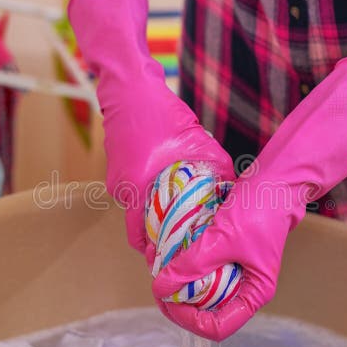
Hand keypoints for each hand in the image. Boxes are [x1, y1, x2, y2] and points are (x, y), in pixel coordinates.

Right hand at [68, 0, 233, 253]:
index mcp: (138, 191)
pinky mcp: (115, 167)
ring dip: (152, 212)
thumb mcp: (200, 146)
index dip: (156, 253)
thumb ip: (217, 174)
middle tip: (179, 240)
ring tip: (176, 211)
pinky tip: (164, 182)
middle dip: (156, 236)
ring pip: (136, 207)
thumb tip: (232, 195)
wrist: (130, 87)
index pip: (139, 240)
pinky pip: (132, 189)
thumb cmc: (163, 116)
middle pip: (137, 227)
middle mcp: (121, 190)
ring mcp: (115, 179)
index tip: (173, 259)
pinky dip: (147, 192)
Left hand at [152, 57, 346, 340]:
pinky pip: (199, 268)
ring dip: (176, 280)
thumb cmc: (258, 211)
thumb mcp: (222, 238)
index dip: (188, 320)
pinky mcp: (226, 255)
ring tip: (156, 260)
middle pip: (204, 311)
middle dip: (177, 299)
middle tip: (156, 279)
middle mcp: (244, 288)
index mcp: (254, 293)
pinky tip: (166, 249)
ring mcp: (235, 272)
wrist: (274, 181)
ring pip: (198, 289)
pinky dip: (182, 263)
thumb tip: (160, 288)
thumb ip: (192, 264)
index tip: (167, 300)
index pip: (218, 327)